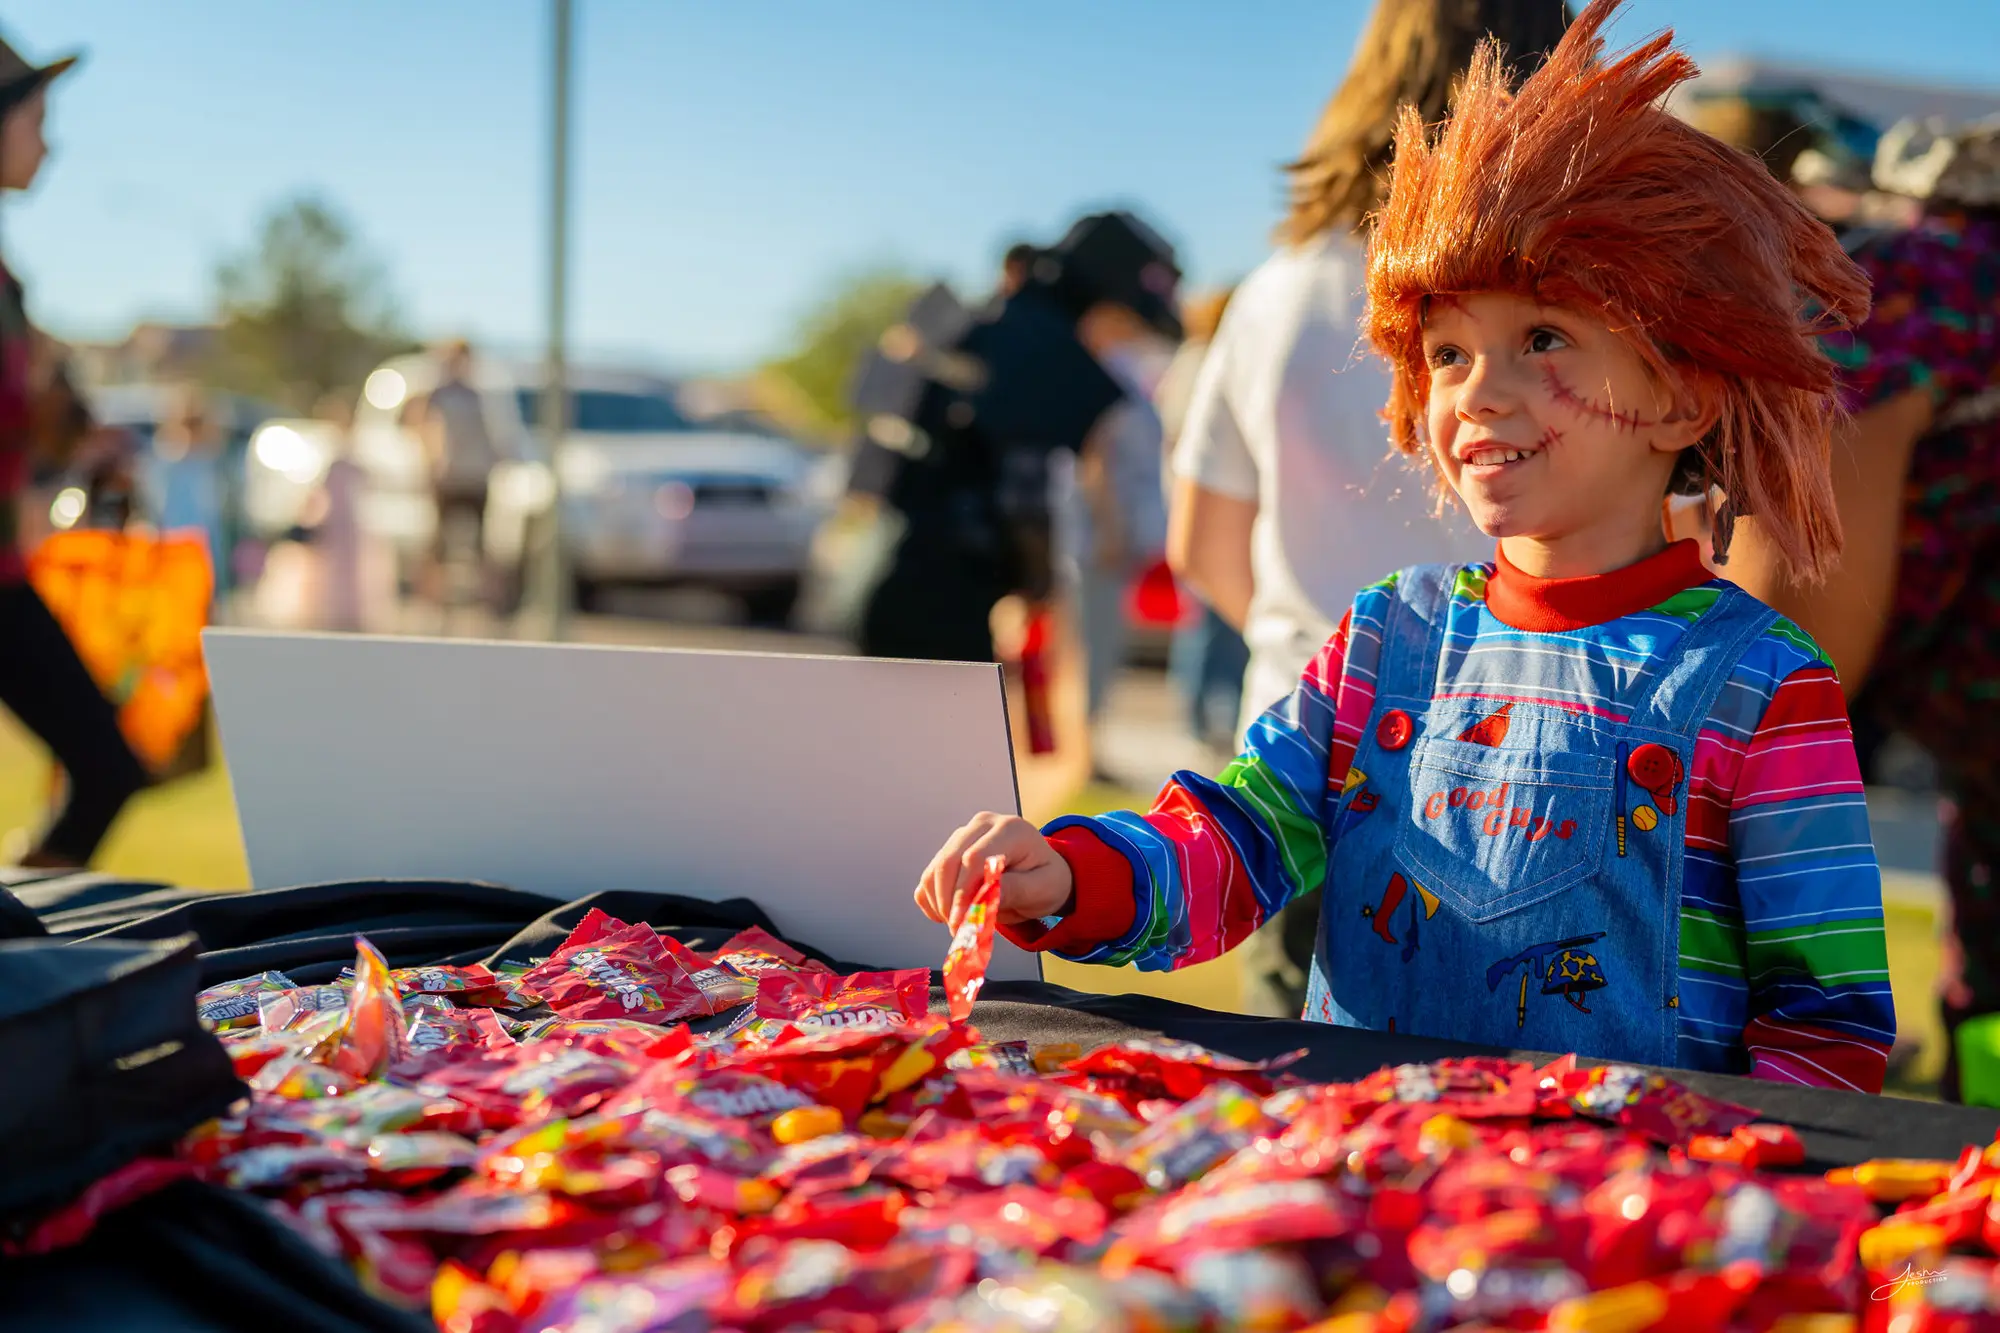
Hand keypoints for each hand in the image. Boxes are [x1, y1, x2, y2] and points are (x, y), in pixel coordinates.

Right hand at [914, 811, 1073, 928]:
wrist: (1040, 874)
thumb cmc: (1045, 880)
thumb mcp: (1042, 888)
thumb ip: (1015, 890)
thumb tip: (984, 900)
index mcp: (1010, 829)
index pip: (974, 857)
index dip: (964, 892)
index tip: (962, 922)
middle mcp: (982, 825)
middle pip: (949, 860)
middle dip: (948, 900)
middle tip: (957, 930)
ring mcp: (962, 835)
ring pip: (935, 869)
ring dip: (939, 903)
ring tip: (959, 926)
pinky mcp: (949, 851)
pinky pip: (928, 877)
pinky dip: (932, 901)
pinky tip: (950, 916)